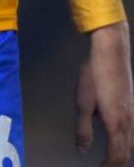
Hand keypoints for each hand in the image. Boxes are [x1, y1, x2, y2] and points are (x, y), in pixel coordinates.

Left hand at [78, 21, 133, 165]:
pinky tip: (119, 139)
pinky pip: (133, 132)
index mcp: (116, 123)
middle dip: (116, 163)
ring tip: (112, 159)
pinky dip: (127, 142)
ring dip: (123, 153)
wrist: (111, 54)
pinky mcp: (133, 106)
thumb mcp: (83, 103)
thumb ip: (83, 129)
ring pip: (132, 142)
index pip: (116, 154)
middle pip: (127, 152)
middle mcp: (129, 121)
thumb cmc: (95, 76)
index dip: (108, 165)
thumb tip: (82, 151)